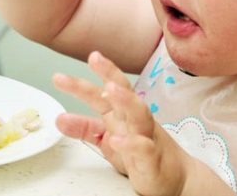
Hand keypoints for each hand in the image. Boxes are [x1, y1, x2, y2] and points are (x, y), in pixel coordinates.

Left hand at [53, 51, 189, 195]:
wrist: (176, 178)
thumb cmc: (142, 155)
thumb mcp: (107, 141)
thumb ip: (85, 129)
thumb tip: (60, 119)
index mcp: (122, 114)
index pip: (106, 90)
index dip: (86, 80)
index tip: (62, 75)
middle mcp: (134, 120)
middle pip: (124, 92)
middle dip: (110, 73)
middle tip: (95, 58)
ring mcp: (146, 137)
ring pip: (139, 113)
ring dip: (125, 100)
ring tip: (109, 90)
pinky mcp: (152, 160)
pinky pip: (143, 149)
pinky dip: (131, 143)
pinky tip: (117, 139)